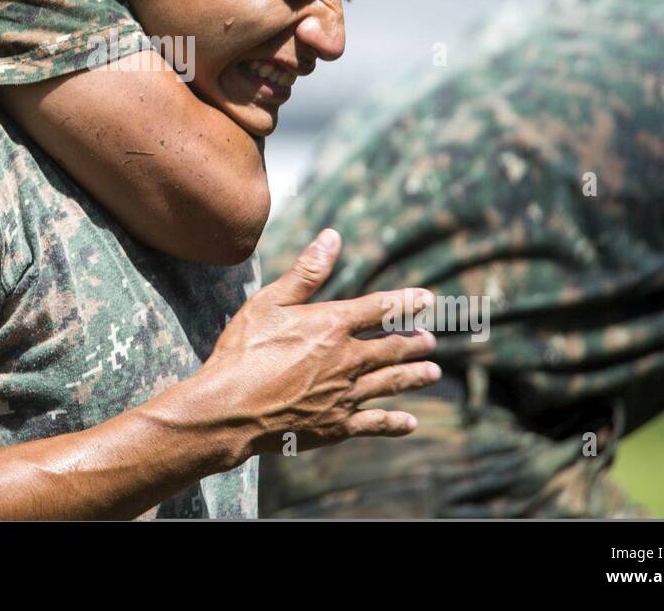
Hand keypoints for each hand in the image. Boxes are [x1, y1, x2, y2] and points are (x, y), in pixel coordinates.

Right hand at [200, 229, 439, 456]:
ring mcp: (345, 395)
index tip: (427, 298)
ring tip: (433, 372)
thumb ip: (306, 272)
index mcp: (332, 325)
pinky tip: (409, 422)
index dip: (405, 302)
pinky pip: (374, 422)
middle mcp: (347, 359)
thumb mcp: (269, 302)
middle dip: (414, 343)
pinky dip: (394, 422)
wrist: (230, 408)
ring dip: (413, 376)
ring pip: (390, 383)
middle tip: (430, 341)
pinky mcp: (337, 426)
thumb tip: (332, 237)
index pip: (380, 308)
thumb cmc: (244, 350)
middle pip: (391, 349)